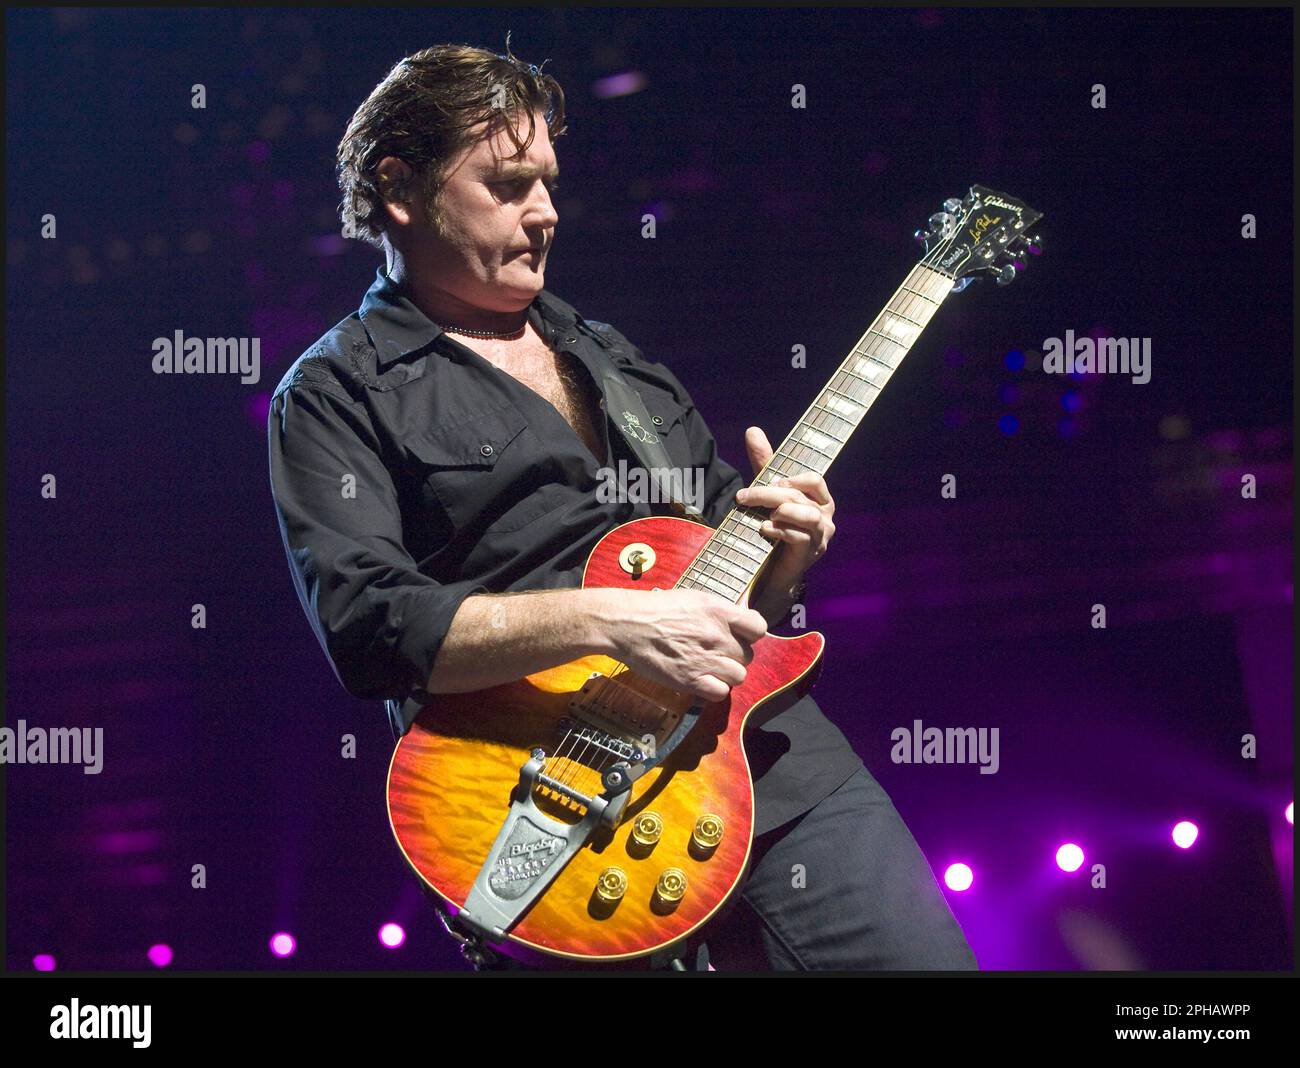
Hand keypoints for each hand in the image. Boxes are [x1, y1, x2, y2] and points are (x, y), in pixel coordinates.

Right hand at [604, 588, 768, 702]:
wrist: (626, 625)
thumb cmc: (655, 609)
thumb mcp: (693, 599)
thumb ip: (719, 612)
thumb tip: (737, 622)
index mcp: (719, 611)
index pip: (759, 627)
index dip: (750, 634)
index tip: (739, 636)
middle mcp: (717, 636)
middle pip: (747, 655)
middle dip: (733, 655)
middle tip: (714, 652)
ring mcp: (706, 659)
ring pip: (738, 676)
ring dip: (725, 674)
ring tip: (708, 668)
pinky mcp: (692, 680)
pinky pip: (721, 693)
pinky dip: (713, 689)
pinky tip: (701, 680)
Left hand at [736, 427, 836, 587]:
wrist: (771, 571)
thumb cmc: (773, 528)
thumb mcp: (769, 493)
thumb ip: (765, 464)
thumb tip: (753, 430)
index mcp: (820, 501)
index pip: (815, 479)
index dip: (791, 478)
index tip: (768, 481)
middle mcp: (825, 517)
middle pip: (800, 496)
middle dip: (769, 493)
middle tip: (744, 495)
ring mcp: (820, 537)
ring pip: (806, 515)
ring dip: (780, 510)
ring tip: (762, 514)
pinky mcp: (810, 554)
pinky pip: (799, 537)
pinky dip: (780, 530)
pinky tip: (763, 529)